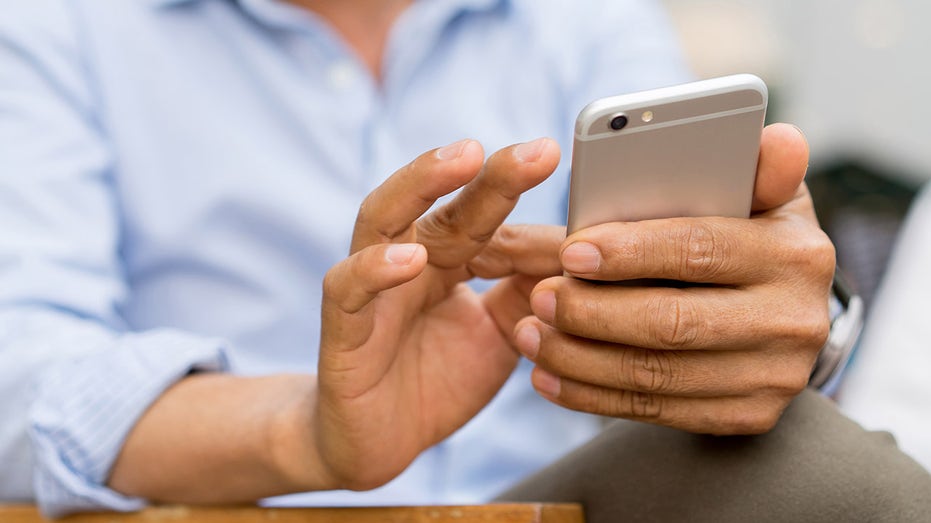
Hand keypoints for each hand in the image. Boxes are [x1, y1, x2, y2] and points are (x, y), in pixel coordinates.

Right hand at [314, 138, 563, 489]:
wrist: (379, 443)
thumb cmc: (437, 380)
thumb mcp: (501, 334)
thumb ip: (532, 291)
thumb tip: (580, 251)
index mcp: (446, 258)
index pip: (486, 217)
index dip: (528, 203)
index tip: (573, 179)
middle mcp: (406, 260)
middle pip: (445, 204)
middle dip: (492, 175)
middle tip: (540, 152)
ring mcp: (369, 289)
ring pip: (381, 218)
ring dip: (421, 183)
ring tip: (464, 158)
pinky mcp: (341, 331)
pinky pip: (348, 289)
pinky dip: (376, 270)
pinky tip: (411, 258)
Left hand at [514, 124, 834, 434]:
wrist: (784, 317)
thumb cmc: (751, 238)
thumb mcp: (762, 197)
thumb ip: (757, 169)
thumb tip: (776, 137)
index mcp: (796, 254)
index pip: (701, 249)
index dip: (631, 253)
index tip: (570, 251)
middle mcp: (794, 321)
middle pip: (673, 322)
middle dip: (594, 312)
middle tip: (538, 297)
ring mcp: (772, 377)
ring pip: (656, 374)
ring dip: (580, 358)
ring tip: (531, 335)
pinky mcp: (746, 418)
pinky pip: (655, 411)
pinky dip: (593, 396)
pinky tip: (549, 377)